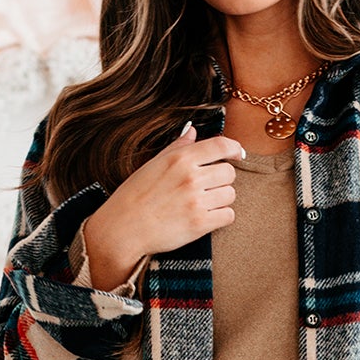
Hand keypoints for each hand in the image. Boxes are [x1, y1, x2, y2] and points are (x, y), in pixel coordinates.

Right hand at [82, 122, 245, 284]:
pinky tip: (207, 217)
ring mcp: (196, 201)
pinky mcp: (199, 224)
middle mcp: (190, 177)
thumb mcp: (153, 164)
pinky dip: (221, 217)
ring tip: (204, 204)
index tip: (237, 154)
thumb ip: (177, 147)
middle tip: (208, 187)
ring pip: (230, 194)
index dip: (234, 148)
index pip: (220, 145)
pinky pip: (228, 216)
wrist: (123, 229)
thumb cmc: (134, 196)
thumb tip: (192, 130)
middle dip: (222, 179)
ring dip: (221, 199)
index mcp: (180, 159)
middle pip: (229, 172)